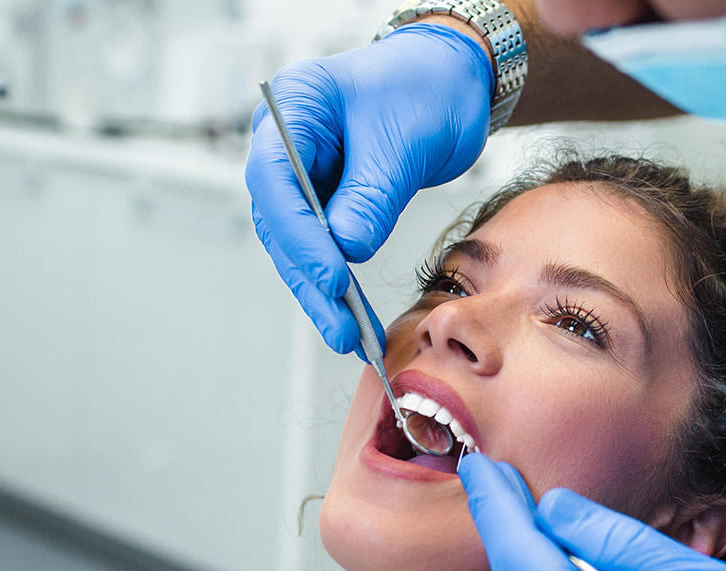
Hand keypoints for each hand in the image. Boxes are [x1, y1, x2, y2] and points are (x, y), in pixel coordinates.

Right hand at [246, 23, 493, 354]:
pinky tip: (354, 318)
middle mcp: (285, 142)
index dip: (299, 233)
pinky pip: (324, 247)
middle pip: (279, 220)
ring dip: (321, 292)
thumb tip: (346, 250)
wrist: (451, 79)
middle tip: (340, 325)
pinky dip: (338, 284)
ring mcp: (302, 174)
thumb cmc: (427, 88)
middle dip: (309, 277)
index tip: (332, 275)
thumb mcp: (405, 140)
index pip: (274, 178)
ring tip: (349, 336)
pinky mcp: (325, 200)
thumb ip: (373, 194)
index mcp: (293, 107)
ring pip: (297, 244)